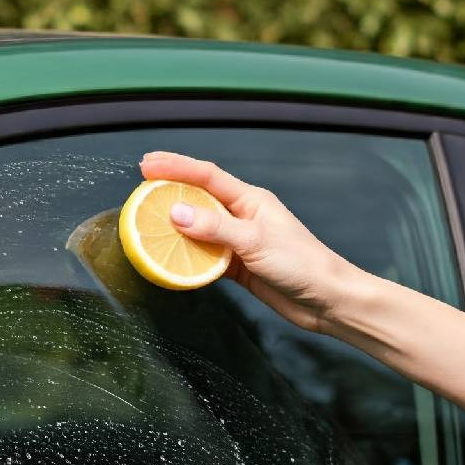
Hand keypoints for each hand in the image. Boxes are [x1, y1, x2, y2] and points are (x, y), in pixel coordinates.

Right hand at [139, 151, 364, 331]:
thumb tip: (176, 214)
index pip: (206, 176)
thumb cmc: (302, 264)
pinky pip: (205, 255)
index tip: (147, 164)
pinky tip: (170, 259)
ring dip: (174, 227)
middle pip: (199, 199)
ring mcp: (239, 241)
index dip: (176, 167)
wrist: (326, 300)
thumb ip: (215, 227)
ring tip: (146, 224)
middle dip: (169, 192)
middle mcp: (243, 216)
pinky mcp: (238, 265)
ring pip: (199, 228)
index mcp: (251, 200)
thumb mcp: (255, 242)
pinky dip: (187, 256)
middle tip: (139, 190)